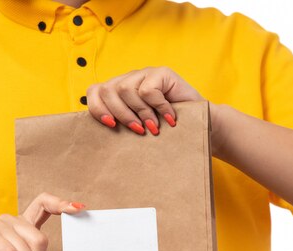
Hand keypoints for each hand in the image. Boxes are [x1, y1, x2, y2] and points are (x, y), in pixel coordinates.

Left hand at [87, 67, 202, 134]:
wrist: (198, 124)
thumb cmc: (163, 129)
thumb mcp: (135, 127)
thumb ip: (116, 124)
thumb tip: (93, 134)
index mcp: (116, 91)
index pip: (94, 92)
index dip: (97, 108)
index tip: (110, 125)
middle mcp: (128, 79)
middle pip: (109, 91)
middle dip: (121, 115)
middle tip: (137, 130)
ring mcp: (144, 74)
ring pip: (126, 90)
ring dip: (139, 113)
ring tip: (153, 127)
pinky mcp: (162, 72)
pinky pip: (149, 90)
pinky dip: (157, 108)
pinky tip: (168, 118)